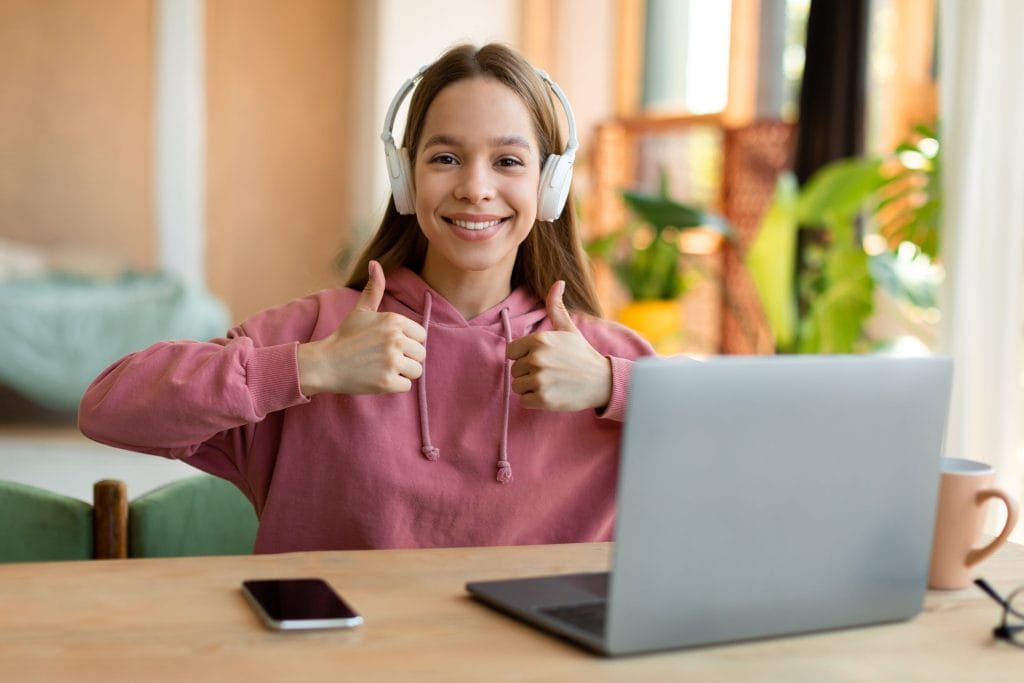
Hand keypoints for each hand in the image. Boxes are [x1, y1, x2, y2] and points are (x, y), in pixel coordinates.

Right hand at [297, 261, 426, 395]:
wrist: (325, 363)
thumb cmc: (345, 337)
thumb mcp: (360, 310)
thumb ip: (374, 289)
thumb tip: (375, 263)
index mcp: (394, 320)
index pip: (421, 336)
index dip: (408, 342)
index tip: (389, 345)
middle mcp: (396, 339)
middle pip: (421, 355)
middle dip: (406, 359)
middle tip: (384, 359)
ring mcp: (392, 361)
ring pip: (416, 371)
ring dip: (402, 373)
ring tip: (381, 368)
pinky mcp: (387, 382)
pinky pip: (406, 386)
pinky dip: (393, 386)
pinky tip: (377, 378)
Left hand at [506, 281, 611, 410]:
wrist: (602, 381)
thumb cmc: (582, 354)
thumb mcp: (568, 329)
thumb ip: (556, 307)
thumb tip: (558, 282)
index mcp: (539, 339)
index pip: (510, 352)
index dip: (523, 356)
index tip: (541, 359)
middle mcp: (537, 358)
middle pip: (514, 370)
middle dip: (528, 373)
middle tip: (550, 372)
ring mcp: (540, 379)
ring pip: (518, 386)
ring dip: (531, 387)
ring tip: (551, 382)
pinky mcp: (543, 399)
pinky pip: (524, 401)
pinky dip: (535, 401)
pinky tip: (552, 394)